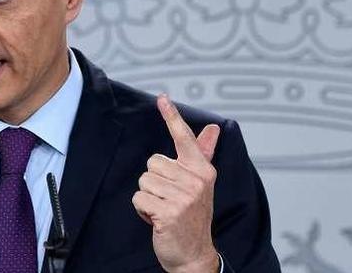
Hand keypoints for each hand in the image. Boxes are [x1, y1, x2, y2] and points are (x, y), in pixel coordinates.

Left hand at [131, 94, 220, 272]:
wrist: (194, 255)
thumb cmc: (194, 217)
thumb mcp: (201, 184)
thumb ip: (203, 154)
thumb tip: (212, 129)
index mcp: (203, 171)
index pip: (184, 138)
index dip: (172, 117)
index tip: (162, 98)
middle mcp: (195, 181)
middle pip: (153, 163)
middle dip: (155, 182)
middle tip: (169, 199)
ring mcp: (183, 197)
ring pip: (144, 180)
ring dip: (148, 197)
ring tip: (164, 209)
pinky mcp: (168, 212)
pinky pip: (139, 198)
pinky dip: (142, 210)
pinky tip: (157, 219)